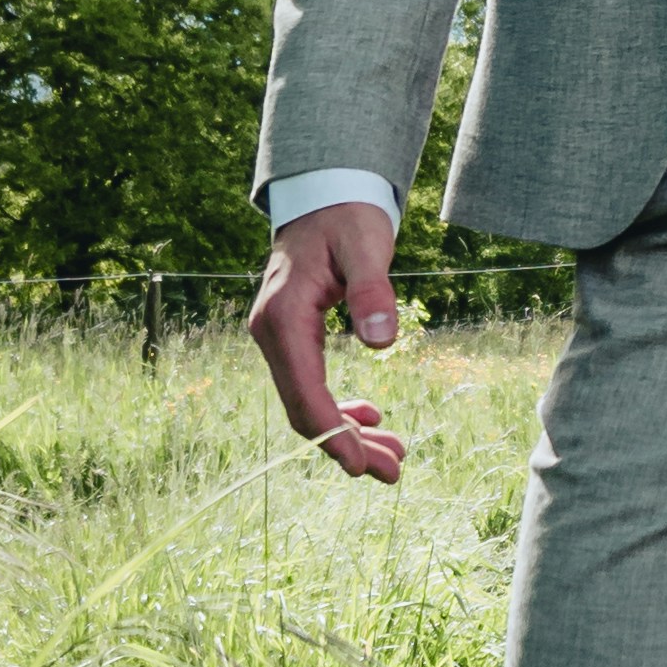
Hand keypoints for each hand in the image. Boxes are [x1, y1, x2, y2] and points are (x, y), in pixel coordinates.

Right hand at [248, 199, 407, 483]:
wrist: (323, 195)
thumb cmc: (346, 216)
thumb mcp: (367, 245)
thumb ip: (373, 290)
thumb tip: (380, 342)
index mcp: (284, 317)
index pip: (305, 394)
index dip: (333, 436)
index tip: (364, 467)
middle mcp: (270, 333)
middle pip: (304, 409)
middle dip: (347, 447)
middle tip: (395, 471)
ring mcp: (277, 337)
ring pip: (307, 403)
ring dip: (348, 433)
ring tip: (394, 452)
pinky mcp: (289, 337)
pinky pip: (309, 385)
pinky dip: (339, 409)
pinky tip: (371, 415)